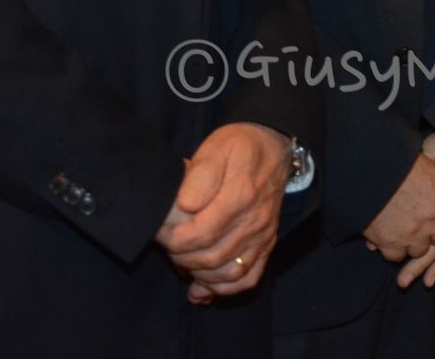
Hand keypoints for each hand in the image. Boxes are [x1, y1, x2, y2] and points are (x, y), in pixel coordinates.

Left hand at [156, 122, 290, 302]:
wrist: (274, 146)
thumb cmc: (240, 147)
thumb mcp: (216, 148)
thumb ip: (199, 176)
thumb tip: (185, 205)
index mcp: (240, 196)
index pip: (200, 234)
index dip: (173, 239)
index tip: (161, 230)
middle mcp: (255, 221)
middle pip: (210, 258)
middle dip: (180, 257)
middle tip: (168, 243)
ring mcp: (262, 236)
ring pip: (227, 274)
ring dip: (199, 274)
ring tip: (183, 259)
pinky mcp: (267, 244)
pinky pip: (248, 279)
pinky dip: (224, 288)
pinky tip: (204, 283)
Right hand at [361, 152, 434, 267]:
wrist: (366, 170)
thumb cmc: (396, 158)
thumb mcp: (427, 158)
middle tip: (427, 230)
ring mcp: (413, 233)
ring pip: (421, 250)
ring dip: (414, 243)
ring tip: (404, 231)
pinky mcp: (391, 243)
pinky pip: (397, 255)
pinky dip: (393, 248)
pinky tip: (387, 238)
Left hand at [396, 117, 434, 287]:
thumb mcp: (434, 146)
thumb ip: (417, 169)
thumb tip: (388, 187)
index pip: (419, 214)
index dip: (396, 230)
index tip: (376, 243)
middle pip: (434, 239)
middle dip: (414, 259)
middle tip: (399, 277)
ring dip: (429, 266)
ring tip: (412, 282)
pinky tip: (433, 274)